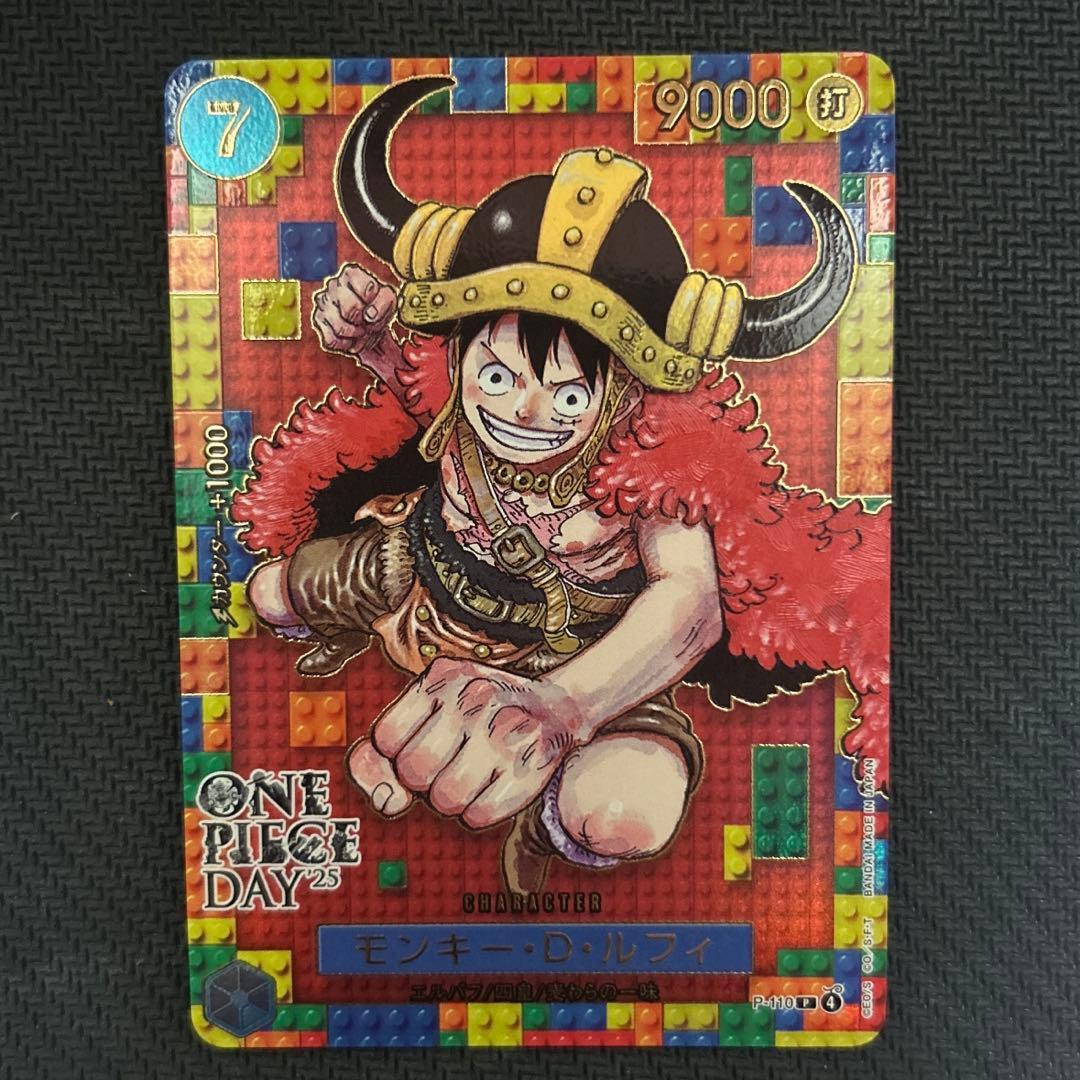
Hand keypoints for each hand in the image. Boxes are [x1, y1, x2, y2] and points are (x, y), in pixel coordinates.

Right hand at [312, 263, 398, 368]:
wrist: (367, 323)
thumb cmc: (376, 307)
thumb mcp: (389, 300)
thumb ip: (385, 302)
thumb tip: (369, 315)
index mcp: (351, 274)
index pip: (366, 289)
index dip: (376, 305)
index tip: (376, 308)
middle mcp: (333, 285)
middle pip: (350, 310)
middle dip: (364, 323)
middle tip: (369, 324)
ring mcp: (323, 303)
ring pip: (340, 328)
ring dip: (357, 335)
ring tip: (362, 332)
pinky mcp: (319, 321)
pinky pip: (332, 340)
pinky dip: (346, 344)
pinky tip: (351, 338)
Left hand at [346, 658, 585, 828]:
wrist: (557, 706)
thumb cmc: (479, 717)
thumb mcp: (429, 712)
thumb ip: (380, 756)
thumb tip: (385, 801)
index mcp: (443, 676)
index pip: (385, 739)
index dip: (399, 754)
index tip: (423, 744)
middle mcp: (474, 696)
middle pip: (413, 772)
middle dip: (425, 779)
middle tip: (451, 763)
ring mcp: (506, 727)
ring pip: (445, 799)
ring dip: (453, 800)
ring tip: (472, 776)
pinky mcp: (533, 760)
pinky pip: (480, 815)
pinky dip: (481, 811)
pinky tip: (493, 786)